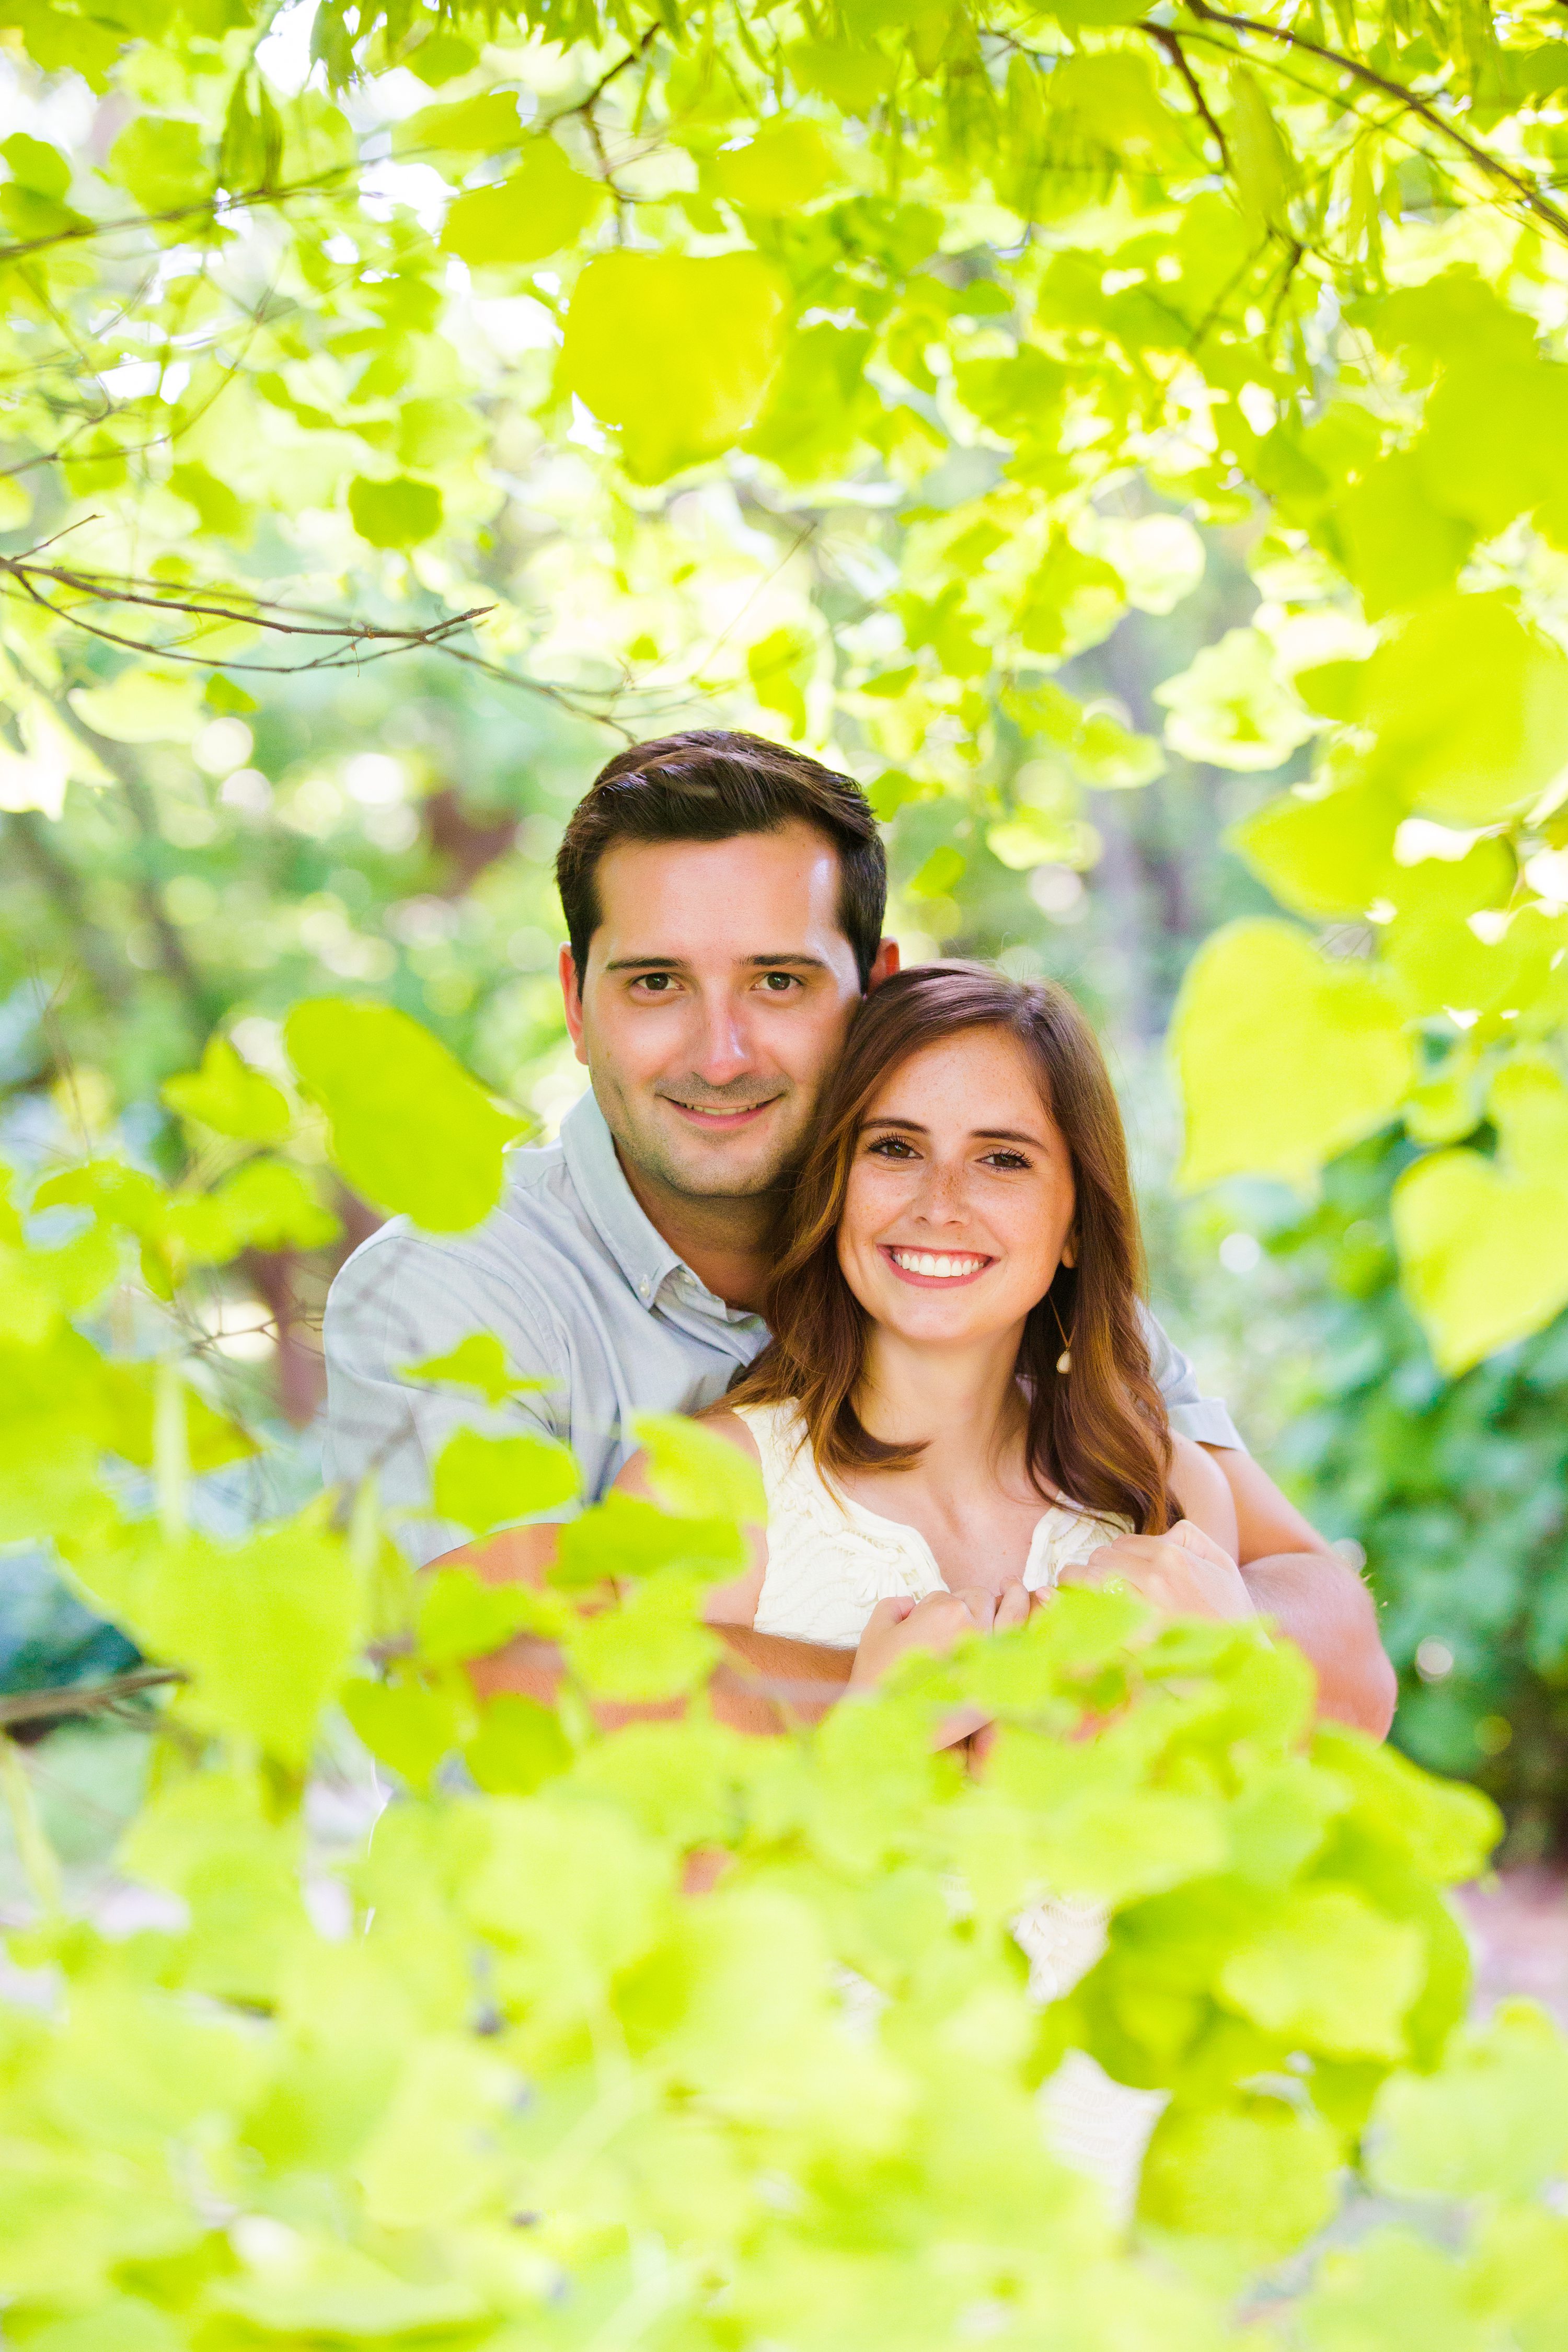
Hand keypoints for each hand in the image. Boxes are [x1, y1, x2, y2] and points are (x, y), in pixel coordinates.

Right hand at [848, 1580, 1028, 1692]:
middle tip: (961, 1613)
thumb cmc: (879, 1678)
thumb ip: (894, 1606)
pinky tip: (1033, 1623)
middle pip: (982, 1599)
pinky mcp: (1001, 1682)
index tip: (927, 1623)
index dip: (935, 1608)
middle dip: (971, 1601)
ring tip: (1014, 1588)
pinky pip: (1024, 1649)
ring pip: (1012, 1614)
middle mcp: (974, 1628)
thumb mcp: (875, 1631)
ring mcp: (992, 1654)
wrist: (891, 1725)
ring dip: (1015, 1599)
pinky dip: (1030, 1633)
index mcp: (945, 1612)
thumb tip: (911, 1605)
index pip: (948, 1597)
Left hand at [1057, 1520, 1254, 1623]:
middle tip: (1097, 1586)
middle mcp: (1153, 1576)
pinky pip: (1093, 1616)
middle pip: (1099, 1559)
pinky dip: (1084, 1615)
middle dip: (1095, 1570)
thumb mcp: (1223, 1563)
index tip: (1116, 1572)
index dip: (1116, 1557)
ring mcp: (1142, 1607)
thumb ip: (1191, 1537)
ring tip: (1080, 1598)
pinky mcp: (1133, 1638)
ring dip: (1080, 1588)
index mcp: (1172, 1556)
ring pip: (1088, 1582)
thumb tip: (1163, 1531)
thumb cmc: (1233, 1612)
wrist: (1243, 1659)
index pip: (1120, 1544)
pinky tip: (1084, 1621)